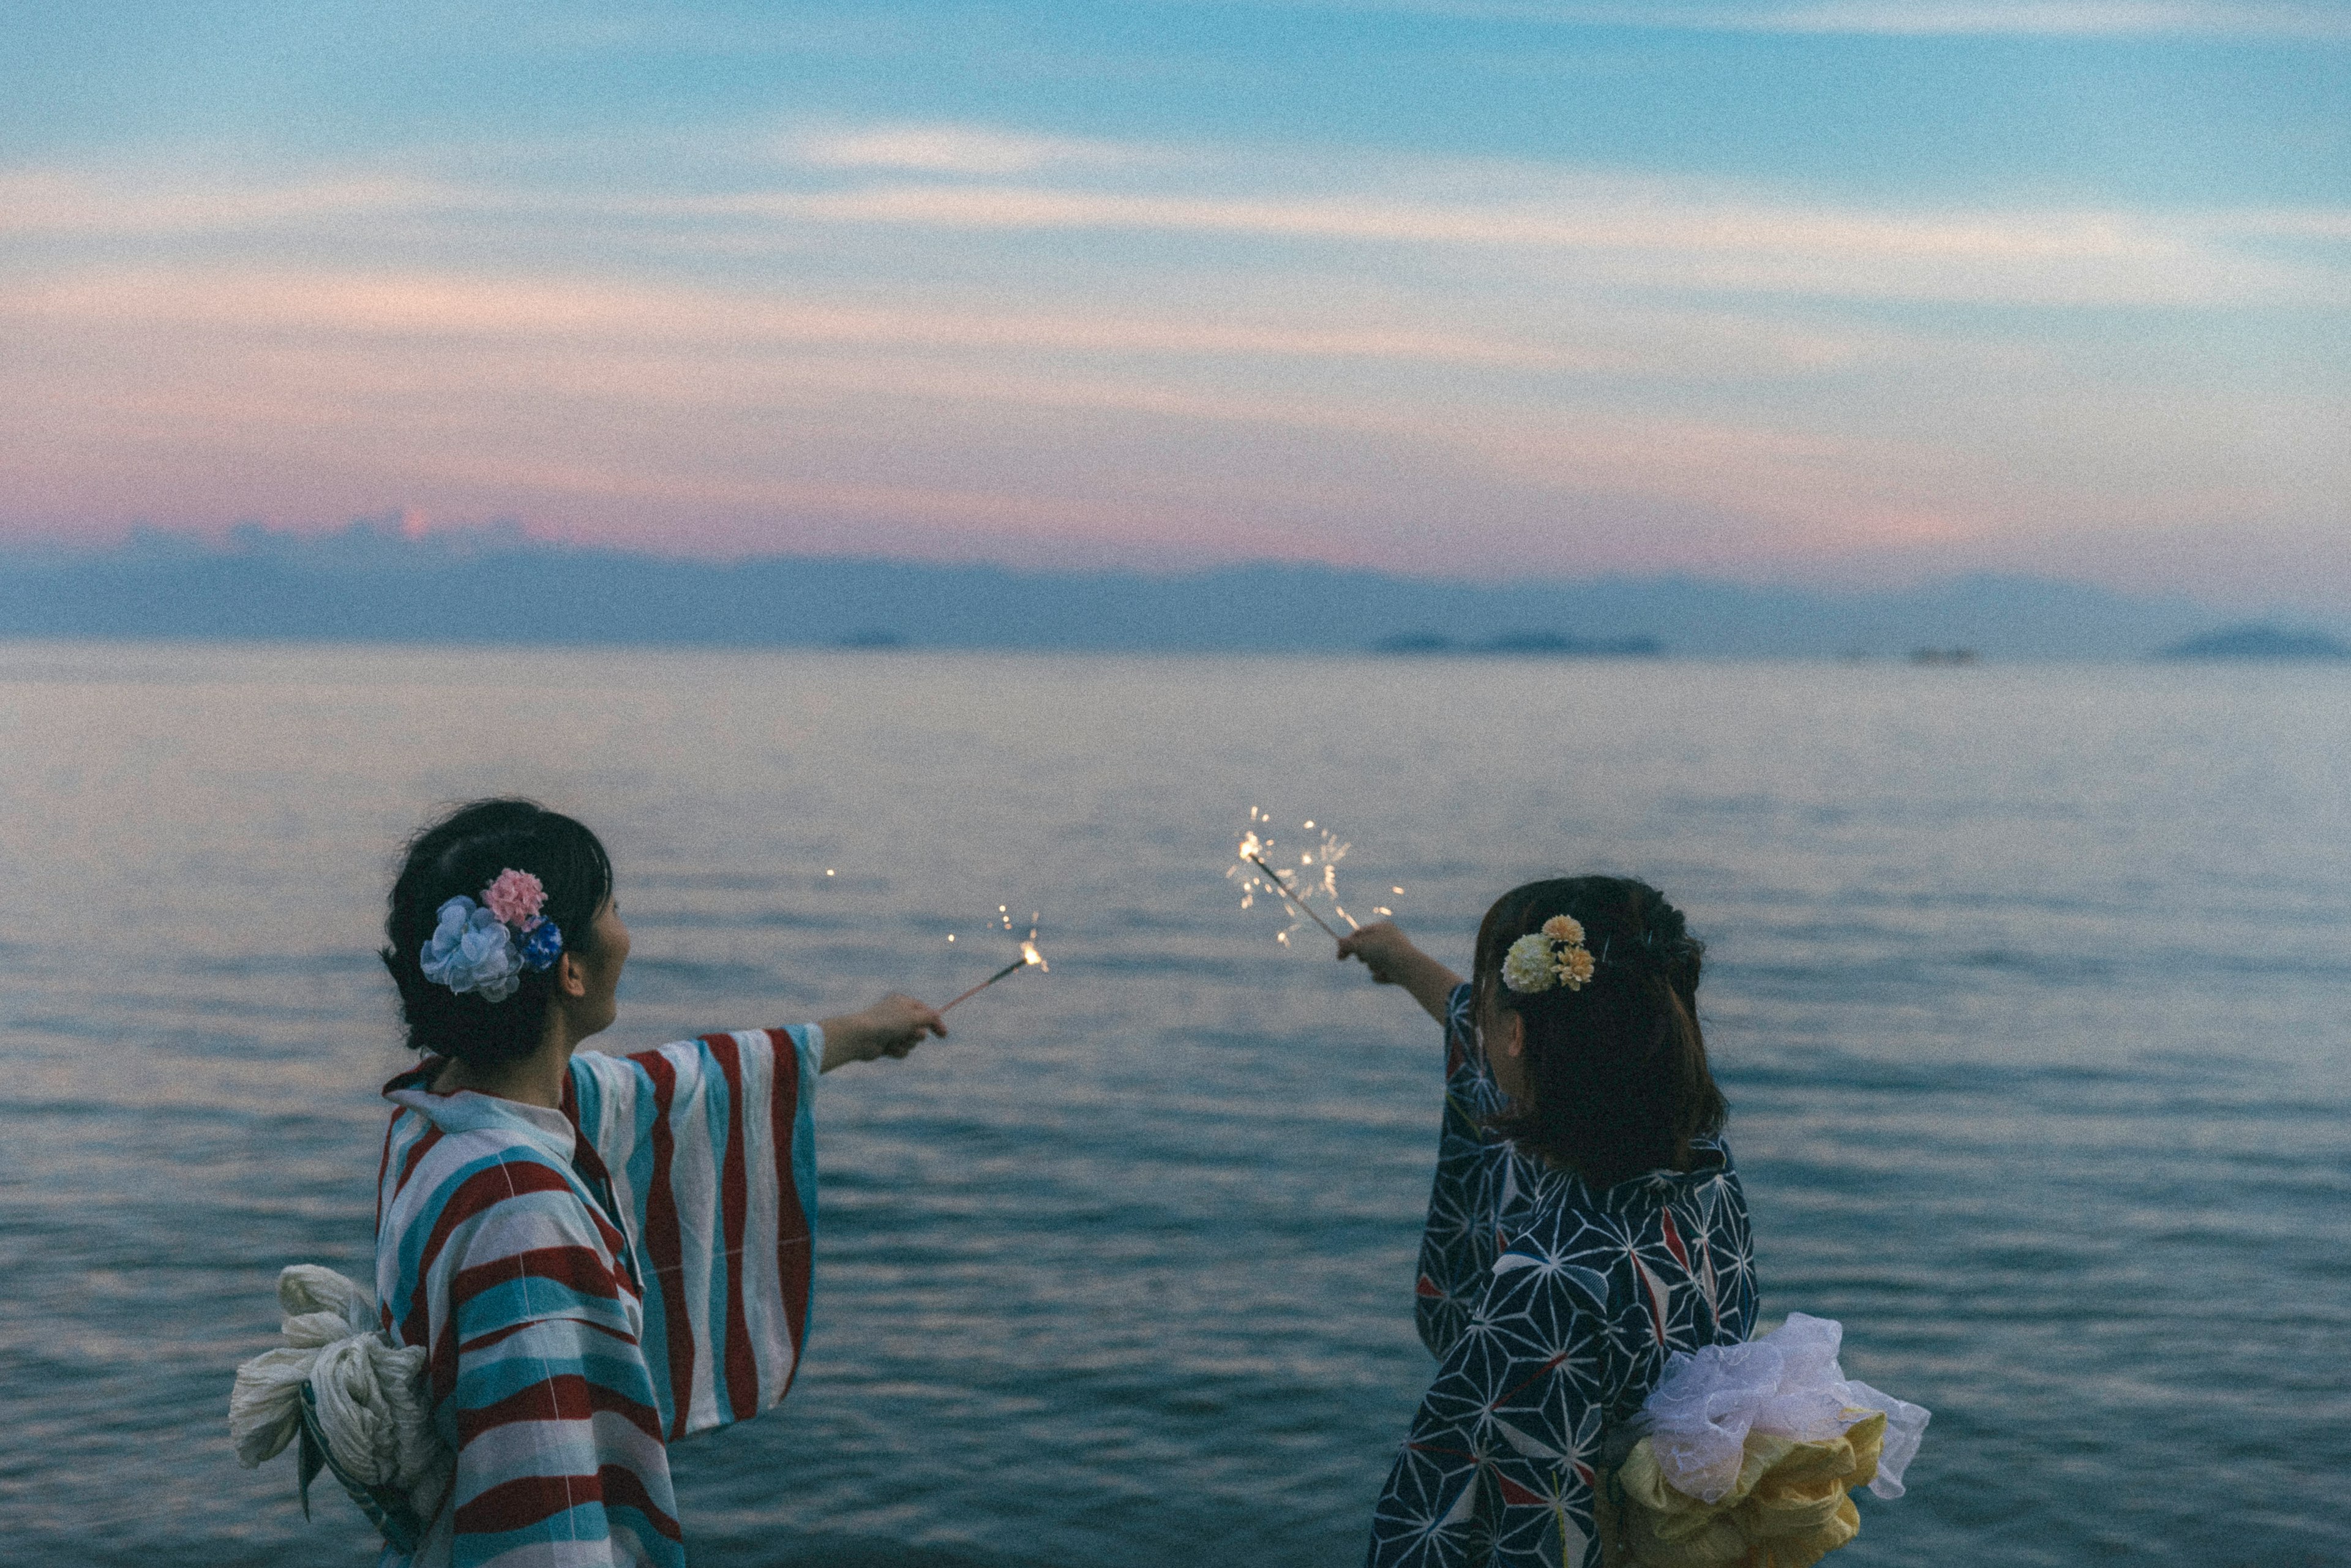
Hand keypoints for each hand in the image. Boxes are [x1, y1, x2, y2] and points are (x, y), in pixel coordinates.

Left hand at [819, 993, 946, 1071]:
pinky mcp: (886, 1044)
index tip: (943, 1035)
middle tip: (909, 1033)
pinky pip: (902, 1050)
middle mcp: (897, 1015)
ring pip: (911, 1042)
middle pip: (919, 1029)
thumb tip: (937, 1017)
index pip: (925, 1011)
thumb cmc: (888, 1022)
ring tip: (895, 1041)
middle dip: (917, 1035)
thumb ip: (929, 1017)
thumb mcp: (913, 1016)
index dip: (935, 1022)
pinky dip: (897, 1051)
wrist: (862, 1037)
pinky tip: (888, 1049)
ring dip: (906, 1044)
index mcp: (903, 1003)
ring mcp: (891, 1030)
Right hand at [1337, 921, 1464, 1024]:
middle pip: (1367, 949)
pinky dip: (1380, 976)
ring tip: (1379, 968)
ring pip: (1373, 963)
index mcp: (1382, 928)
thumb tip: (1339, 942)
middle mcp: (1390, 939)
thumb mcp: (1360, 945)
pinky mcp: (1398, 969)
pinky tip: (1386, 975)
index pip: (1360, 934)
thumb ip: (1347, 944)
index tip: (1339, 958)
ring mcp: (1395, 954)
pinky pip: (1381, 973)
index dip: (1348, 945)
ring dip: (1372, 967)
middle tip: (1363, 959)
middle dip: (1363, 957)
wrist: (1407, 966)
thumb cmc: (1383, 951)